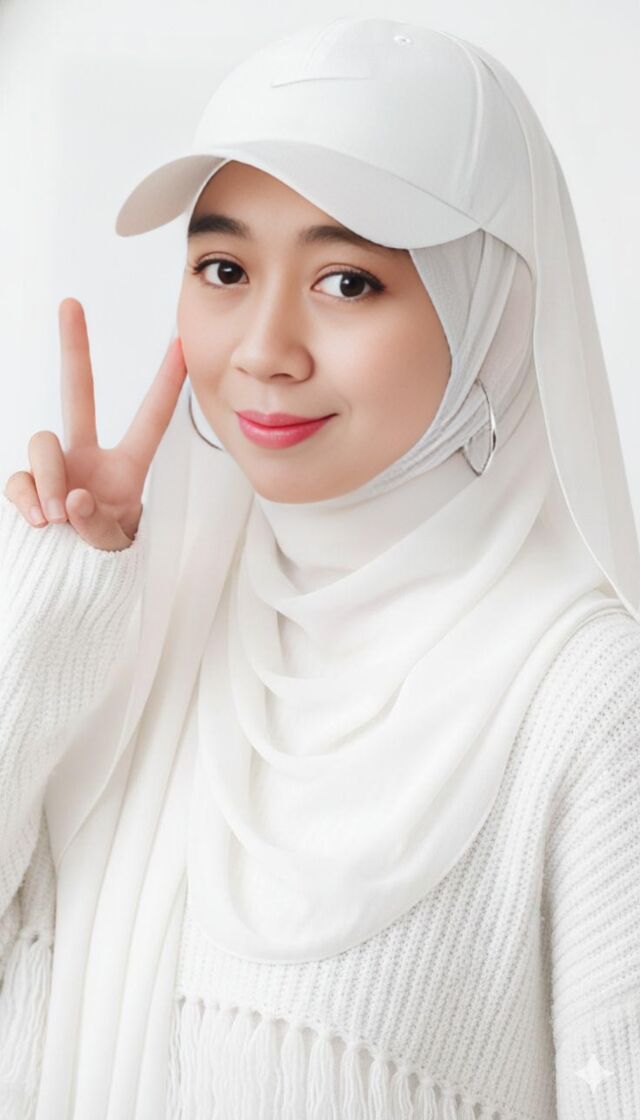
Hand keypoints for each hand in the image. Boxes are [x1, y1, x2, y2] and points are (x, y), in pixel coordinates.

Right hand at [3, 298, 187, 550]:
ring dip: (48, 479)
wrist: (71, 580)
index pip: (151, 419)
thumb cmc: (104, 556)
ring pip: (42, 444)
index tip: (181, 343)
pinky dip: (26, 498)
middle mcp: (88, 456)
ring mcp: (54, 467)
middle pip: (78, 393)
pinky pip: (17, 477)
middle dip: (74, 348)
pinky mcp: (26, 483)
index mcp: (127, 466)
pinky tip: (40, 522)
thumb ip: (98, 525)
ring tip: (59, 517)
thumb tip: (73, 499)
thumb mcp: (113, 544)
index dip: (167, 383)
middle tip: (71, 303)